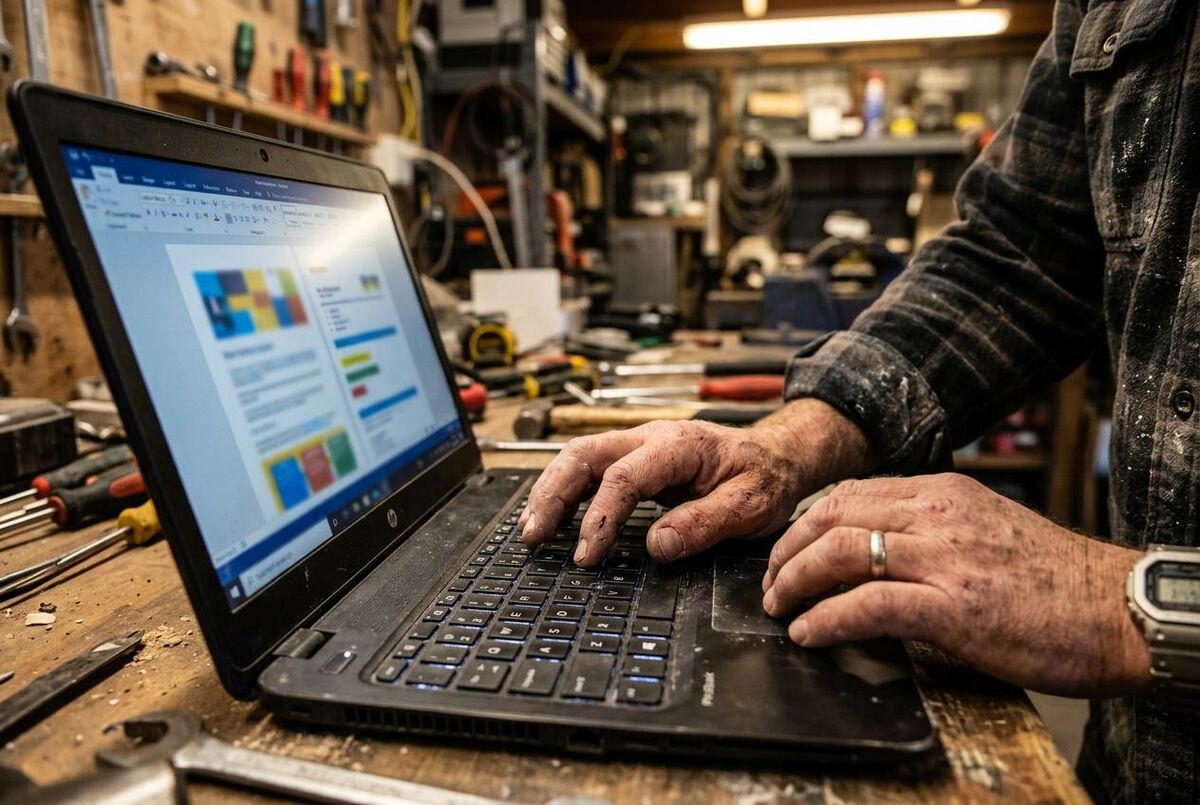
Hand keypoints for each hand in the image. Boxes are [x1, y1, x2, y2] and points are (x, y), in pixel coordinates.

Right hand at [519, 399, 874, 566]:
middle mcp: (651, 437)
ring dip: (550, 491)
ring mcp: (640, 445)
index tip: (587, 555)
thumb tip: (657, 547)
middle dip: (552, 494)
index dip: (599, 517)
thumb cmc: (766, 478)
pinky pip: (590, 469)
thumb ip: (704, 523)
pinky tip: (553, 519)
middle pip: (583, 454)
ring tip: (531, 530)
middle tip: (534, 535)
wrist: (779, 456)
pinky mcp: (636, 459)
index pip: (623, 476)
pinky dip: (565, 492)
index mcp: (679, 445)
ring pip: (578, 456)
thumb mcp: (751, 505)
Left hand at [762, 473, 1150, 697]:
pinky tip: (810, 633)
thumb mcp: (986, 528)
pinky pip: (868, 605)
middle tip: (771, 583)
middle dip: (787, 551)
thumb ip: (931, 529)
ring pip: (839, 553)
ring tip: (780, 608)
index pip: (851, 494)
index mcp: (943, 493)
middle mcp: (937, 515)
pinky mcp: (954, 607)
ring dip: (794, 583)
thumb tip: (875, 548)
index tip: (787, 551)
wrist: (1115, 609)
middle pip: (832, 517)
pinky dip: (827, 619)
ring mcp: (945, 558)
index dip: (806, 524)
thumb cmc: (1054, 579)